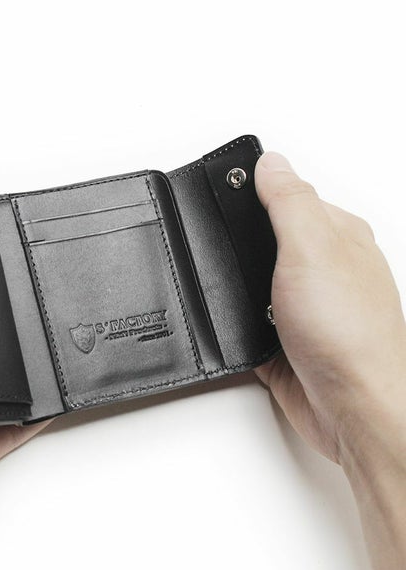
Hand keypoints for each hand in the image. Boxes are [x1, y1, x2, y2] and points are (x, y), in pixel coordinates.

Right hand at [254, 152, 405, 569]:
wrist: (351, 407)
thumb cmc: (348, 333)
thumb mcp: (312, 250)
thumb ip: (288, 204)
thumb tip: (270, 162)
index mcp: (335, 235)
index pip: (289, 196)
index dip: (254, 189)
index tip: (223, 186)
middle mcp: (321, 268)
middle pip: (266, 238)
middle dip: (239, 241)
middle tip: (218, 236)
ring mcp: (301, 304)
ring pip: (254, 280)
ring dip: (236, 282)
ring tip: (222, 275)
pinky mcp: (282, 336)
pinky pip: (247, 318)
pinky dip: (235, 316)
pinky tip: (230, 314)